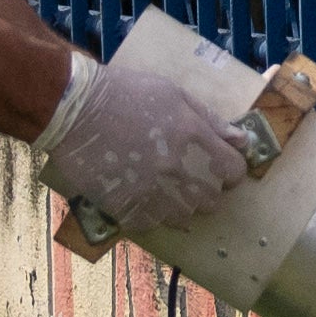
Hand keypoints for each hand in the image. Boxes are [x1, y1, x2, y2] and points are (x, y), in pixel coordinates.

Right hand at [36, 57, 262, 241]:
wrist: (74, 109)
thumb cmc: (124, 93)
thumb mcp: (174, 94)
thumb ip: (211, 120)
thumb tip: (241, 140)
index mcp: (196, 139)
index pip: (234, 172)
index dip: (228, 169)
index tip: (216, 165)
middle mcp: (179, 172)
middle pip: (213, 200)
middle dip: (206, 188)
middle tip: (186, 173)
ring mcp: (153, 194)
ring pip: (185, 217)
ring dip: (179, 203)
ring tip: (161, 184)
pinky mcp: (127, 208)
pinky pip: (152, 223)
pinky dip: (149, 213)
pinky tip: (138, 192)